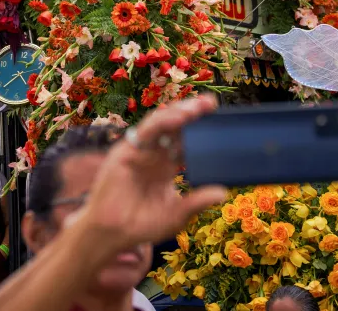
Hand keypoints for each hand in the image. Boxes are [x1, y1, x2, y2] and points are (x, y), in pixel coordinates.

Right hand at [70, 95, 226, 255]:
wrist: (114, 234)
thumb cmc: (142, 225)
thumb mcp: (177, 215)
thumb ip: (196, 202)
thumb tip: (223, 192)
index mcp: (166, 166)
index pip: (186, 142)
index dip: (201, 131)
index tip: (221, 122)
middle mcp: (154, 154)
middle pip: (175, 128)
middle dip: (193, 114)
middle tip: (211, 104)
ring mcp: (140, 151)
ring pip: (161, 123)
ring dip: (179, 112)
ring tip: (198, 107)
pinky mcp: (126, 150)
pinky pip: (145, 131)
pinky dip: (161, 121)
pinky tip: (178, 118)